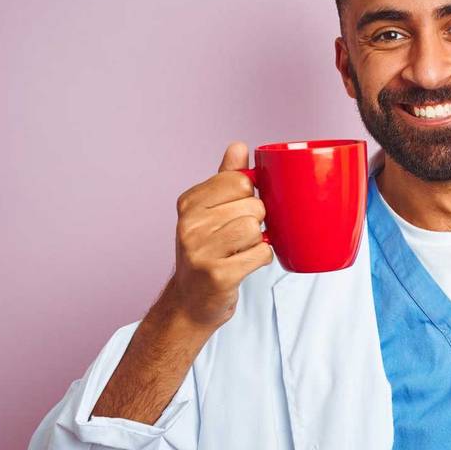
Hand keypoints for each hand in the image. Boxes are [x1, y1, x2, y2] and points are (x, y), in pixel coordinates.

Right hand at [165, 141, 273, 329]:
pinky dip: (261, 259)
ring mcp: (201, 250)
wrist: (189, 303)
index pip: (240, 180)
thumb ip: (225, 179)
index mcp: (189, 203)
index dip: (250, 196)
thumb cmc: (206, 253)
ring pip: (256, 229)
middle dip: (257, 222)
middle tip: (240, 238)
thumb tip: (239, 146)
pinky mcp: (217, 275)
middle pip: (253, 205)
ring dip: (258, 242)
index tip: (238, 212)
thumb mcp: (209, 212)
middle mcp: (190, 224)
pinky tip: (245, 264)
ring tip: (241, 251)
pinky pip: (261, 254)